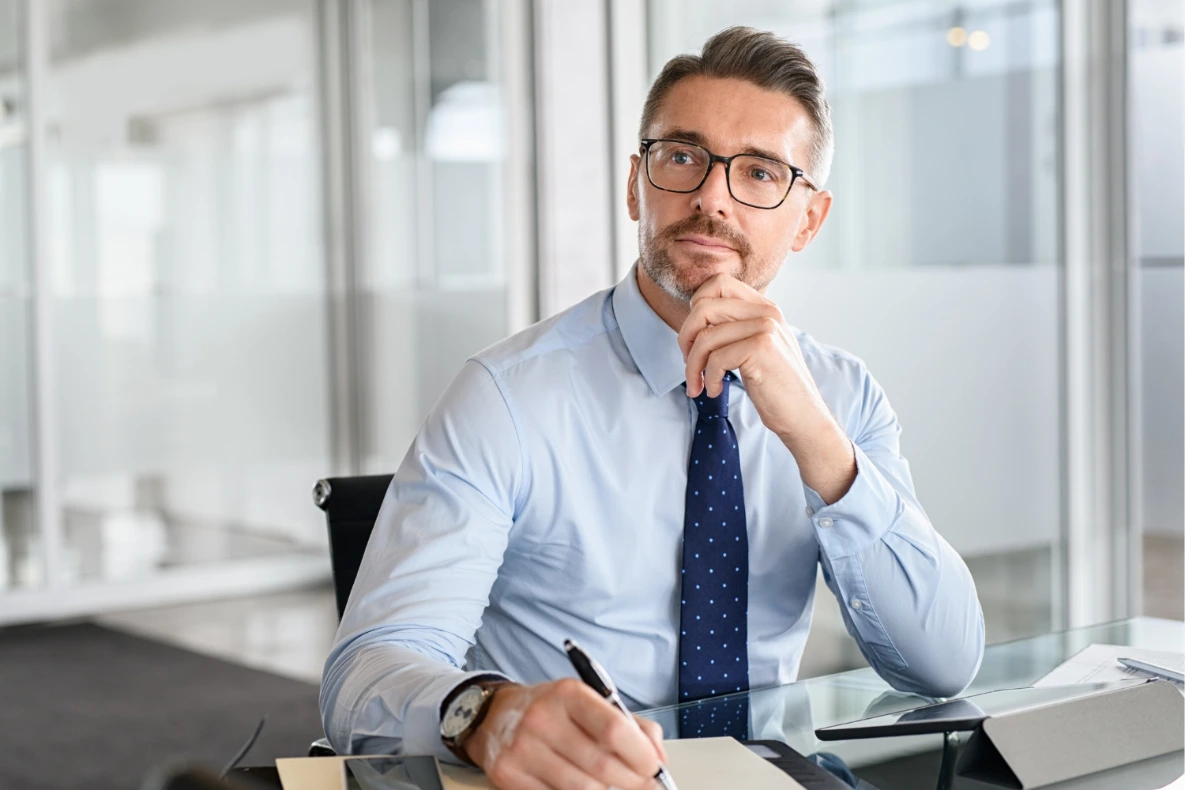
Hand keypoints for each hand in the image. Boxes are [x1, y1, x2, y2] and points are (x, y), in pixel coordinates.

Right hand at [464, 679, 666, 789]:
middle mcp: (542, 719)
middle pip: (602, 766)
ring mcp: (523, 749)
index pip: (614, 730)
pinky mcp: (509, 775)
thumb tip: (658, 756)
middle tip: (643, 783)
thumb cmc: (552, 709)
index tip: (654, 766)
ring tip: (610, 782)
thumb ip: (630, 725)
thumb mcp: (589, 701)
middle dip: (632, 781)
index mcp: (568, 694)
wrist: (495, 716)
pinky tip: (580, 784)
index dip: (641, 755)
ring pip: (583, 789)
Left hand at [676, 273, 856, 503]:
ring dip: (693, 366)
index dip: (695, 306)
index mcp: (764, 307)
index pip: (718, 283)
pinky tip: (715, 391)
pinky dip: (709, 379)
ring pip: (705, 336)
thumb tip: (694, 317)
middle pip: (703, 307)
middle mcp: (766, 311)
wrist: (803, 416)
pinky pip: (716, 358)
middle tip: (689, 364)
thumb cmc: (775, 386)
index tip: (695, 337)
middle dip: (686, 338)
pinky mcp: (761, 348)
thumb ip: (734, 327)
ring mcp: (765, 327)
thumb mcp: (756, 347)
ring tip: (698, 384)